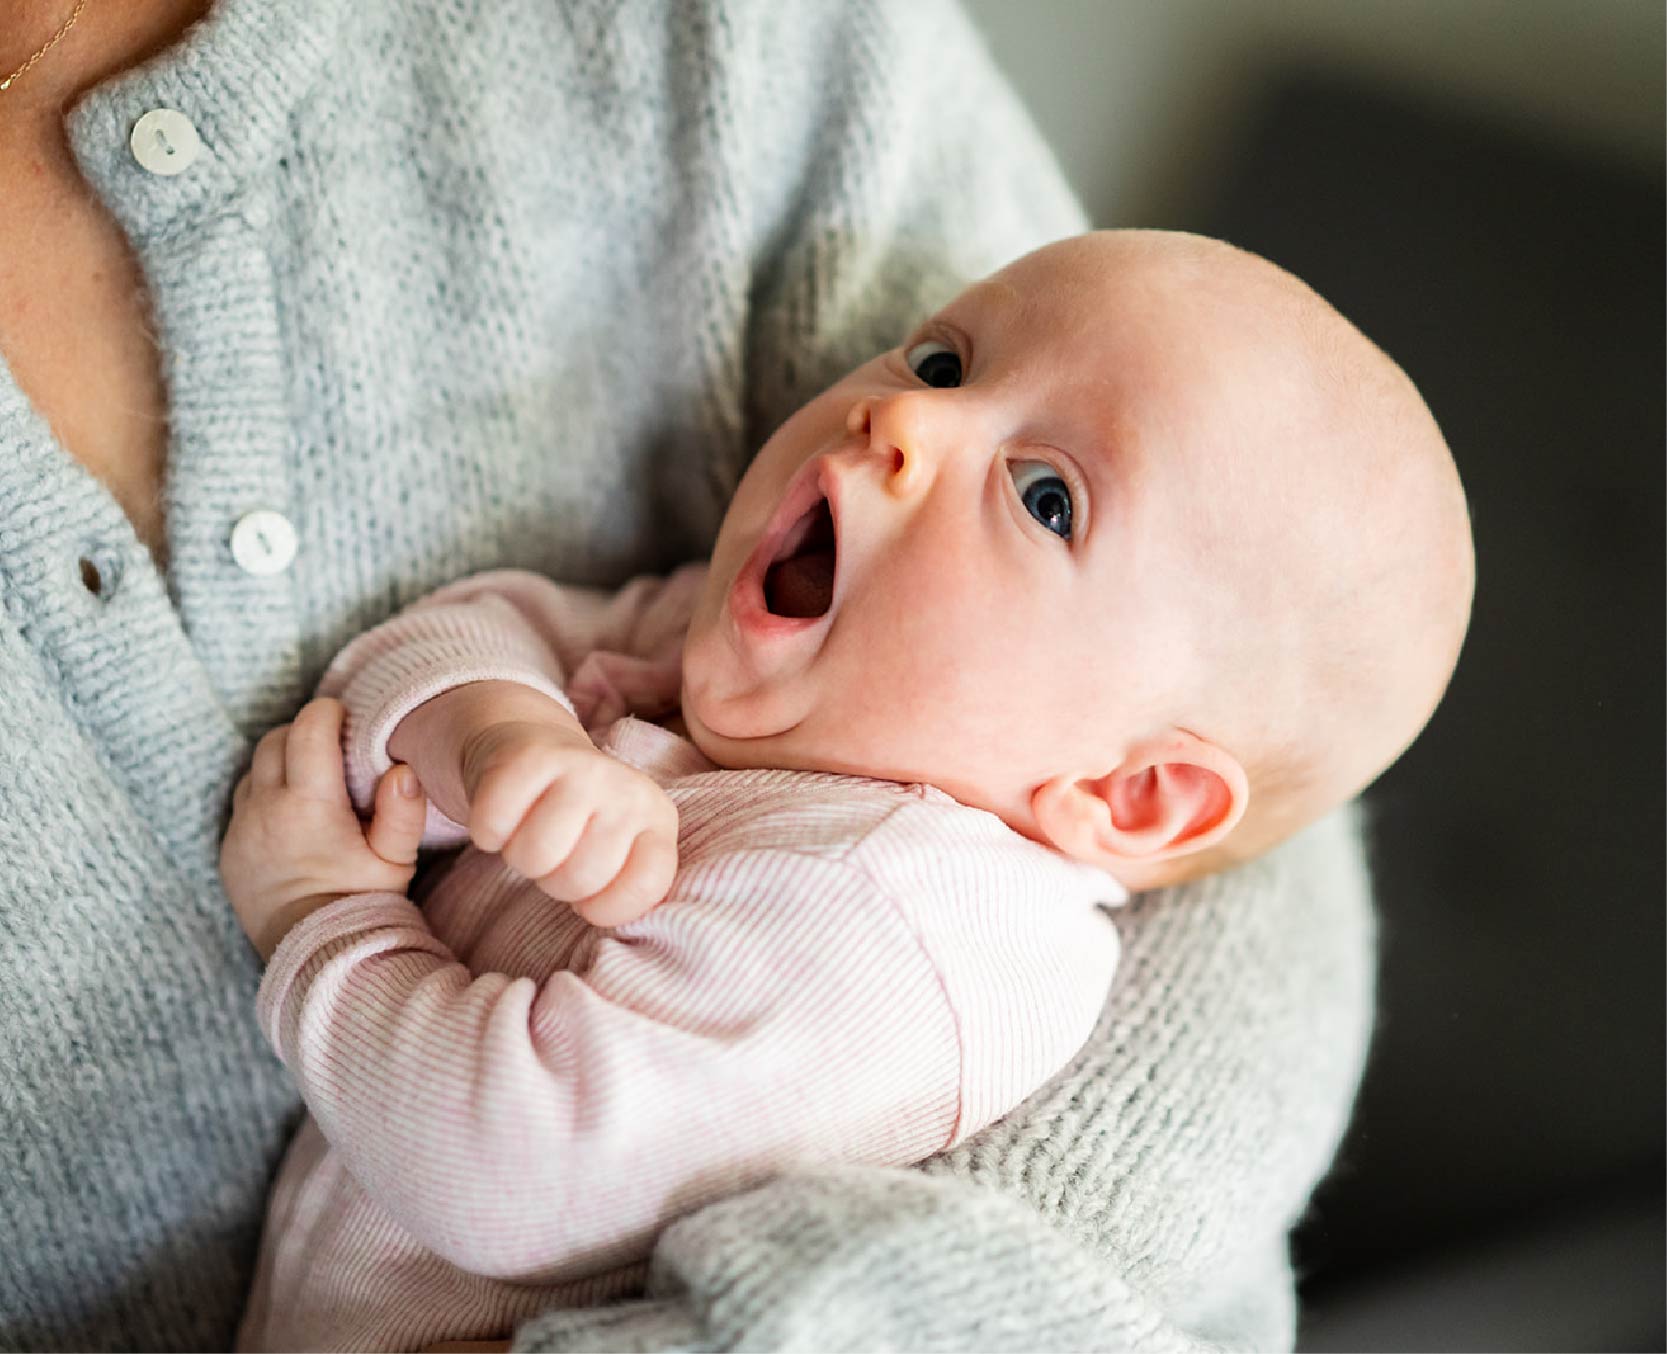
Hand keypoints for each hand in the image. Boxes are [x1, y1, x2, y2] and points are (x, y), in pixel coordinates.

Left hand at [221, 698, 429, 961]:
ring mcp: (241, 832)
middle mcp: (265, 811)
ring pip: (254, 770)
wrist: (317, 959)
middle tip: (334, 746)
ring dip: (281, 763)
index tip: (347, 717)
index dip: (329, 713)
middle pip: (275, 740)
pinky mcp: (229, 853)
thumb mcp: (397, 862)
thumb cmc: (365, 906)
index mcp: (308, 805)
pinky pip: (242, 805)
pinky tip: (293, 816)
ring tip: (314, 780)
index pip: (309, 728)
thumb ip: (403, 812)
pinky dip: (265, 795)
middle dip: (303, 733)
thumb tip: (402, 769)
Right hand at [458, 717, 677, 926]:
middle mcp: (627, 790)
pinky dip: (487, 833)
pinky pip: (493, 827)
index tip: (591, 894)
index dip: (606, 907)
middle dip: (555, 880)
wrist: (535, 746)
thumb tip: (613, 931)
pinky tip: (505, 814)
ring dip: (520, 857)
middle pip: (580, 878)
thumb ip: (626, 888)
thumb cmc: (578, 818)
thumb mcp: (618, 851)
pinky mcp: (529, 757)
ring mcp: (581, 768)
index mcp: (657, 819)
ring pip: (536, 855)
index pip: (645, 887)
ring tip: (530, 834)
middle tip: (555, 854)